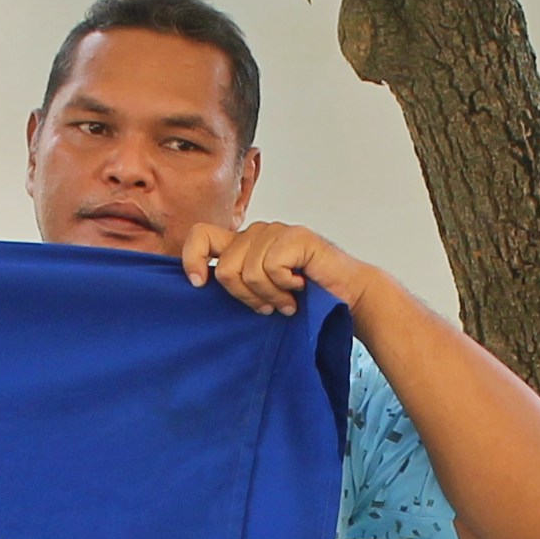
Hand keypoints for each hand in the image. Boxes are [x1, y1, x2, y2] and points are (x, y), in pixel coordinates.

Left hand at [179, 219, 367, 317]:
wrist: (347, 296)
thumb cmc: (305, 298)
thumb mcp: (260, 293)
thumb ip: (236, 285)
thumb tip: (199, 288)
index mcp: (242, 244)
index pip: (201, 235)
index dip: (192, 258)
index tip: (199, 284)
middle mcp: (256, 233)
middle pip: (224, 268)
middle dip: (244, 297)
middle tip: (268, 307)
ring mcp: (276, 231)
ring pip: (248, 272)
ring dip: (270, 295)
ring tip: (288, 300)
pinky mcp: (295, 236)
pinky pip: (271, 267)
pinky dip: (285, 286)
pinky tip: (300, 286)